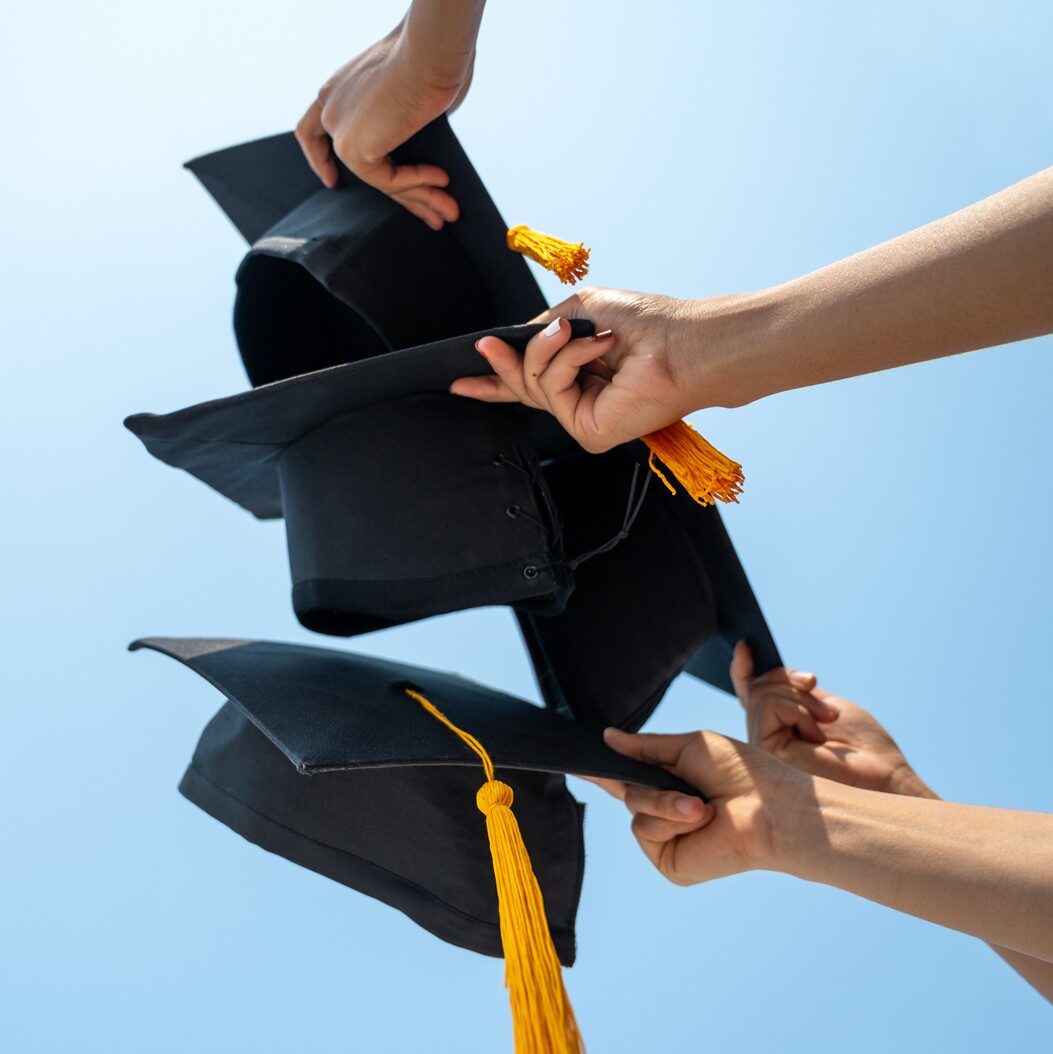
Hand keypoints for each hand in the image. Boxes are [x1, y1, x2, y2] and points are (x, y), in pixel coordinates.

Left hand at [295, 18, 470, 227]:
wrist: (430, 51)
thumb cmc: (431, 60)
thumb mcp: (411, 93)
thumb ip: (404, 123)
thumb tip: (422, 150)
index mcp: (338, 89)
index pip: (312, 130)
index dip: (318, 158)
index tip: (330, 181)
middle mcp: (330, 108)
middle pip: (358, 166)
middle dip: (403, 195)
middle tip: (431, 213)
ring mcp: (338, 128)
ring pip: (379, 179)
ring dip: (420, 200)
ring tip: (449, 212)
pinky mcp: (350, 148)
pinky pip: (389, 181)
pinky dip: (419, 185)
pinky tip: (442, 181)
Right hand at [451, 288, 719, 451]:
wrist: (681, 343)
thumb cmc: (646, 323)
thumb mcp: (581, 310)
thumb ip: (545, 328)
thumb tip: (515, 341)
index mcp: (581, 371)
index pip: (530, 380)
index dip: (494, 381)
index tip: (460, 379)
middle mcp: (581, 398)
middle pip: (522, 386)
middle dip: (504, 362)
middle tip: (485, 345)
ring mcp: (583, 417)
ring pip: (533, 385)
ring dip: (549, 349)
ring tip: (576, 332)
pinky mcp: (587, 431)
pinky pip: (552, 390)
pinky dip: (570, 360)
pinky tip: (596, 346)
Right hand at [587, 726, 803, 884]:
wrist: (769, 806)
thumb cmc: (742, 773)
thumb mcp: (688, 747)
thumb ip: (646, 747)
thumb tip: (607, 738)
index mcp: (672, 784)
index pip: (629, 778)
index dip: (604, 772)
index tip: (579, 763)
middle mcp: (666, 813)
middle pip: (627, 791)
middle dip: (649, 783)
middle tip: (687, 786)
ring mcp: (667, 839)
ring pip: (635, 810)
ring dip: (665, 802)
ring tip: (702, 806)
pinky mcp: (670, 863)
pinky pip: (645, 831)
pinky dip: (669, 820)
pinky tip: (699, 822)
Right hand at [730, 642, 935, 797]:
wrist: (883, 774)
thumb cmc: (862, 745)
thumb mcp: (822, 704)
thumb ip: (791, 690)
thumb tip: (762, 665)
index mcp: (779, 726)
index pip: (748, 693)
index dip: (742, 668)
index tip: (747, 645)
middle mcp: (764, 737)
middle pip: (756, 686)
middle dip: (788, 679)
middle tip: (820, 694)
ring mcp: (762, 746)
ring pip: (760, 693)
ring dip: (800, 697)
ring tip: (826, 720)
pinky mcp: (765, 751)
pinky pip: (770, 706)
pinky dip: (799, 710)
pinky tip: (816, 735)